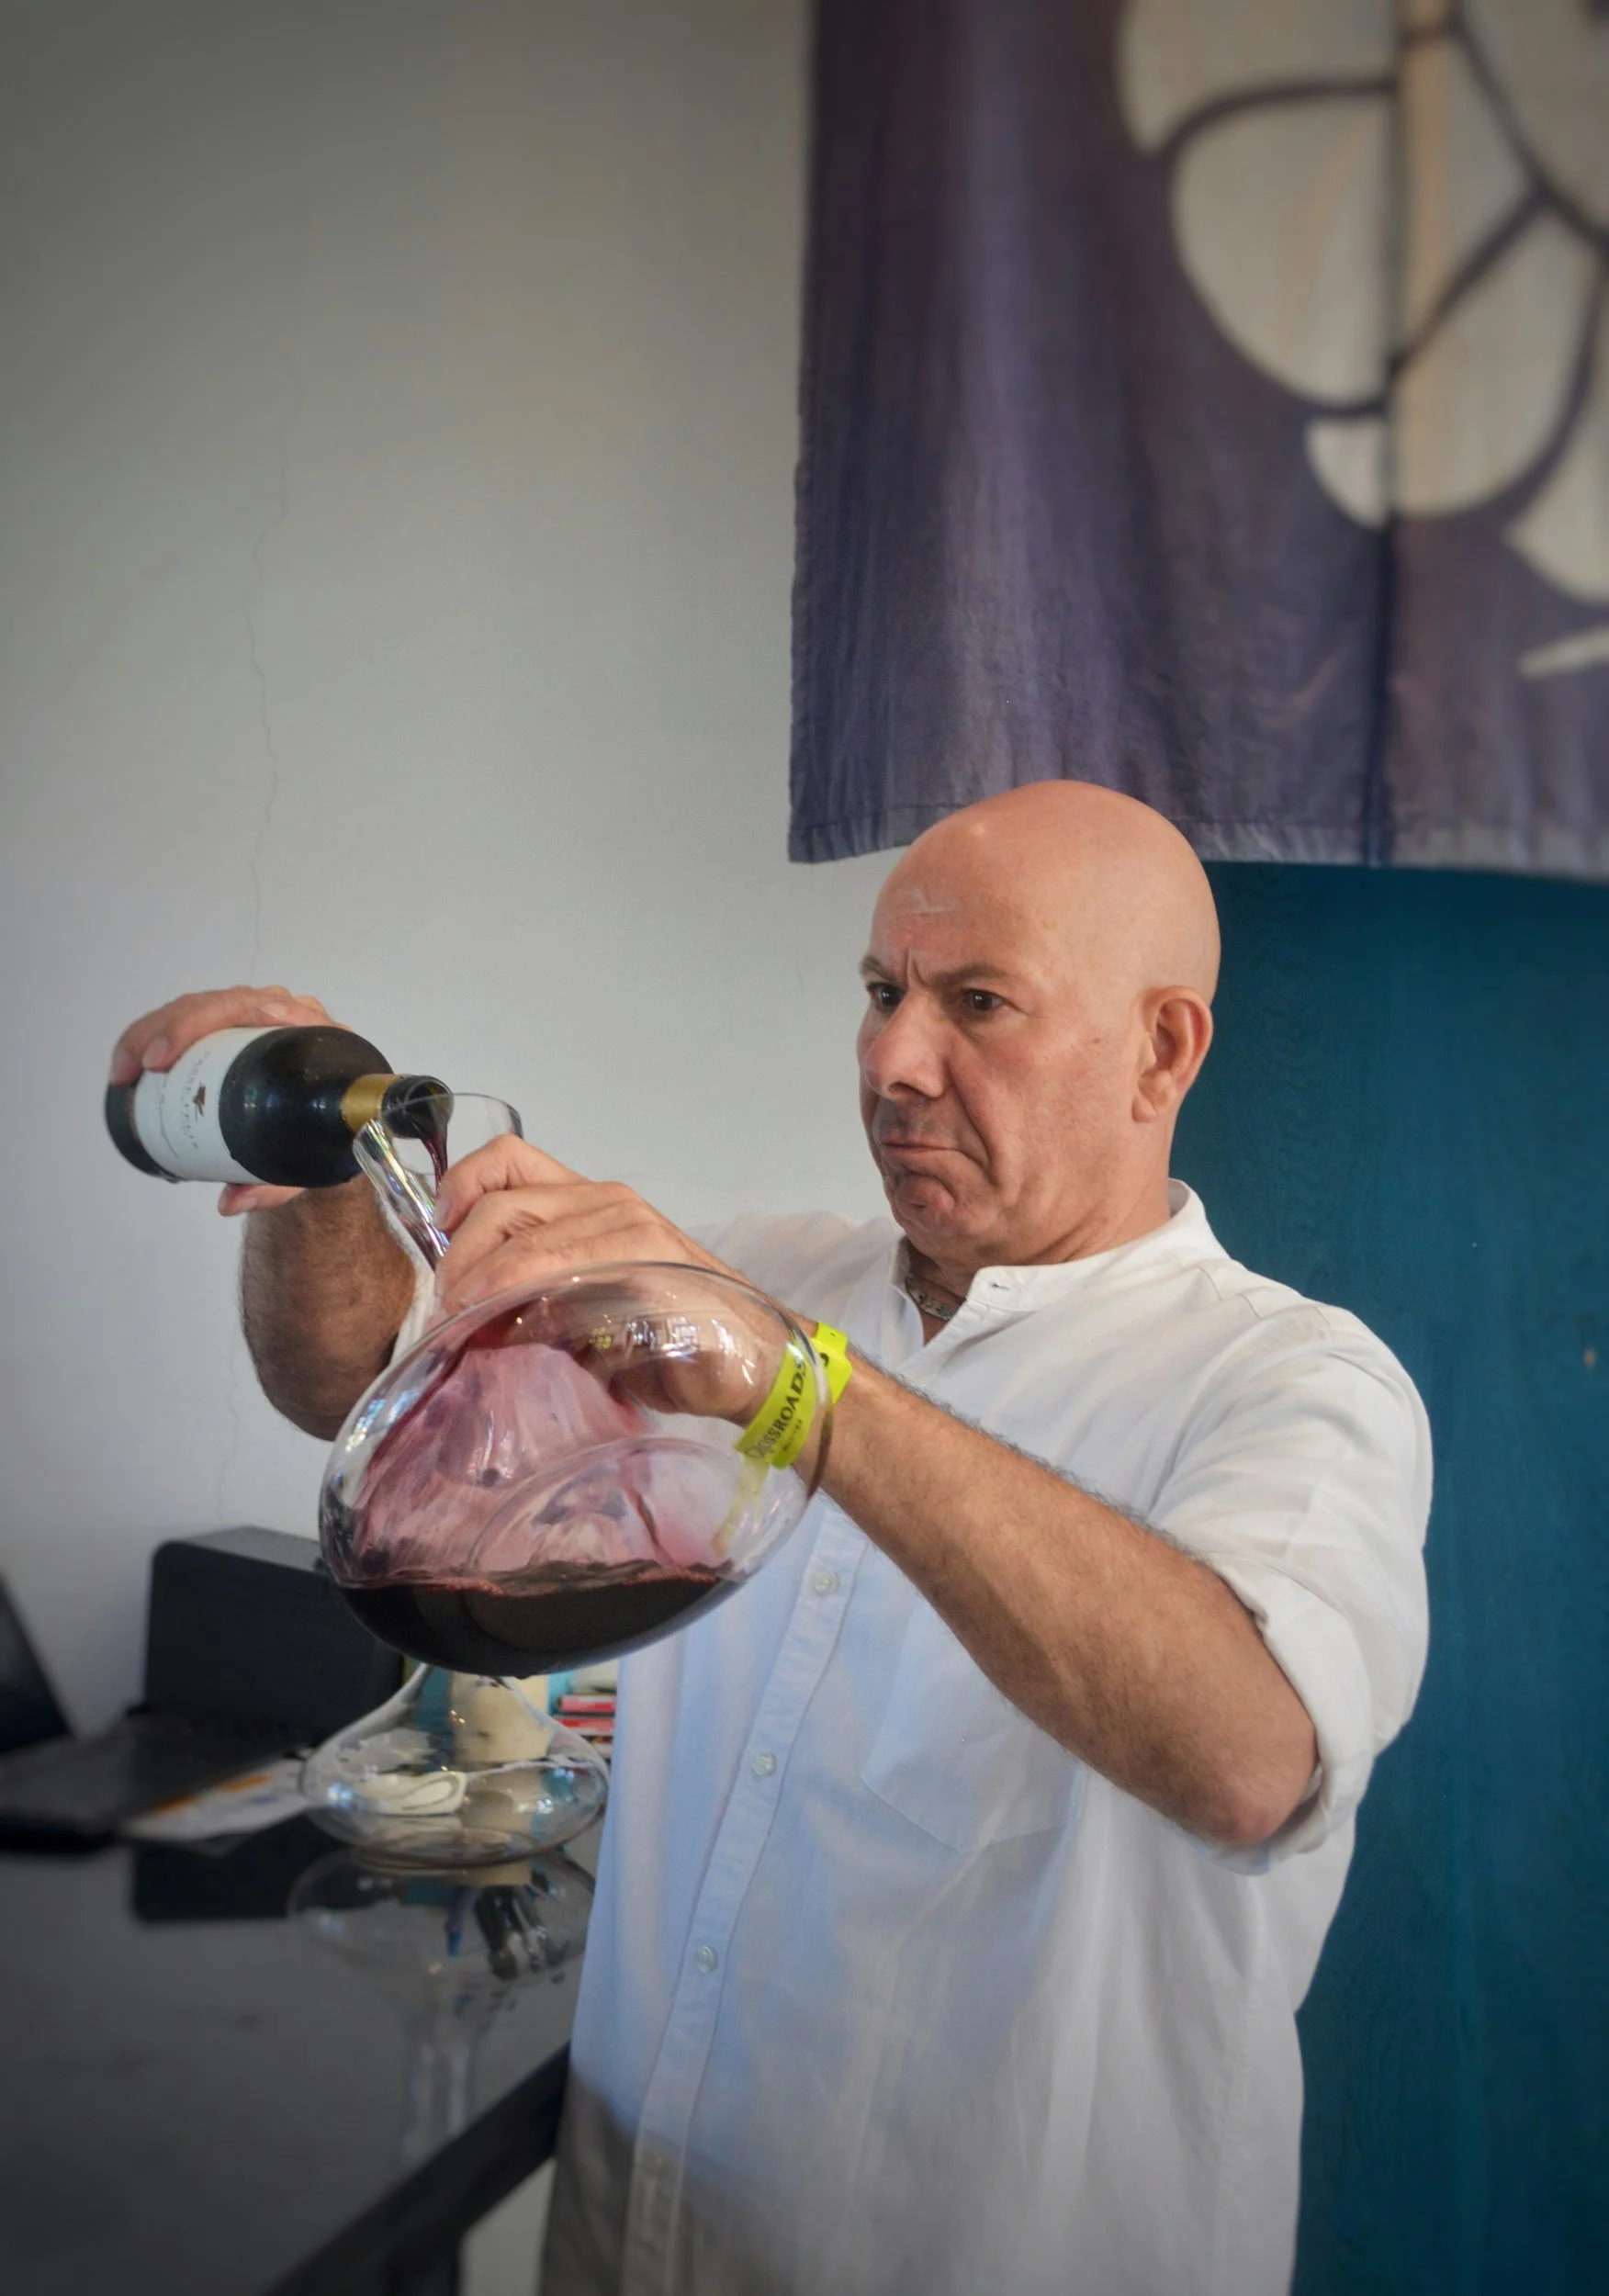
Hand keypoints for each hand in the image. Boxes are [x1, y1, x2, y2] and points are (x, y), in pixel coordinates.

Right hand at [110, 985, 336, 1213]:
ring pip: (198, 1006)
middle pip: (225, 1003)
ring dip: (153, 1030)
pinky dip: (153, 1033)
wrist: (330, 1125)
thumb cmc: (324, 1134)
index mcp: (316, 1036)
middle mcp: (286, 1014)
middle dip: (176, 1027)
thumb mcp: (308, 1162)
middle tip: (147, 1066)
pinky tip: (130, 1057)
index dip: (228, 1017)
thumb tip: (230, 1203)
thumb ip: (275, 1186)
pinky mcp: (228, 1024)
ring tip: (126, 1069)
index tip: (202, 1043)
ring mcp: (254, 1015)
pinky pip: (187, 1015)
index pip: (271, 1009)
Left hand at [432, 1137, 781, 1421]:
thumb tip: (468, 1315)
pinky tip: (512, 1328)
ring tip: (466, 1320)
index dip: (460, 1189)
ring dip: (483, 1277)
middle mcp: (608, 1202)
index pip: (506, 1163)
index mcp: (590, 1203)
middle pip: (503, 1200)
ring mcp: (629, 1227)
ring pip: (526, 1230)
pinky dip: (522, 1293)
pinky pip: (565, 1267)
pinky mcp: (646, 1261)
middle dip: (459, 1255)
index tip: (439, 1242)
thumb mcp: (588, 1310)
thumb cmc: (670, 1340)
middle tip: (447, 1306)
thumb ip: (536, 1298)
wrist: (750, 1362)